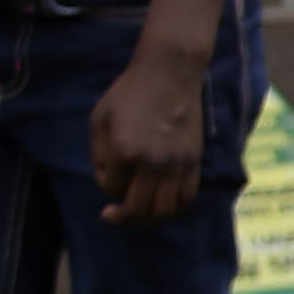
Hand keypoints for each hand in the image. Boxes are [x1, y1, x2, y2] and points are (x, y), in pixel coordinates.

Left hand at [92, 41, 213, 227]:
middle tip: (113, 215)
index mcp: (125, 151)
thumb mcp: (100, 119)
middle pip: (139, 208)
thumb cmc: (129, 93)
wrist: (169, 74)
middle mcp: (153, 163)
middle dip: (123, 216)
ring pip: (165, 210)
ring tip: (139, 216)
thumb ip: (99, 155)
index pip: (112, 189)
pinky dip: (174, 209)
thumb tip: (108, 180)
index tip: (106, 173)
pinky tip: (162, 205)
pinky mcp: (194, 161)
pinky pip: (187, 198)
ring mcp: (177, 164)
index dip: (105, 187)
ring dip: (149, 219)